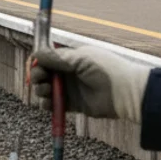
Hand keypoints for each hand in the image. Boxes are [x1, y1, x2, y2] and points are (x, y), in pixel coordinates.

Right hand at [30, 46, 150, 121]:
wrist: (125, 93)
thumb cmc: (105, 70)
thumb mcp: (80, 59)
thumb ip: (57, 58)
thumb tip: (36, 54)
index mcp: (71, 58)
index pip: (47, 58)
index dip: (38, 62)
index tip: (35, 65)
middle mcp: (68, 73)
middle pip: (43, 74)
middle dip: (37, 76)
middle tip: (40, 79)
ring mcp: (70, 89)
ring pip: (46, 89)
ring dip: (41, 90)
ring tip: (46, 91)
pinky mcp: (73, 105)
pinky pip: (54, 105)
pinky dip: (47, 104)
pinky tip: (48, 103)